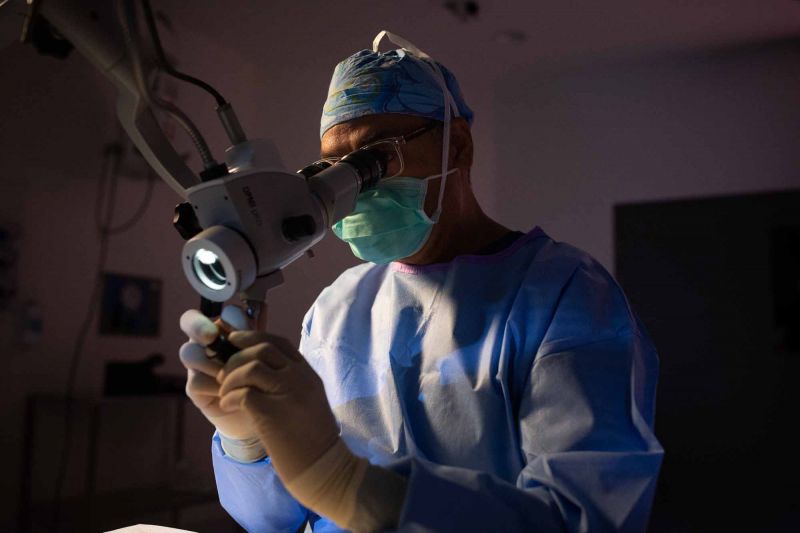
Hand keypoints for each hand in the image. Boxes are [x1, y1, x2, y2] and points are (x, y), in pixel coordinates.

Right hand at [178, 306, 257, 441]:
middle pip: (189, 322)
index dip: (221, 315)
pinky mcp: (194, 388)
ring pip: (190, 352)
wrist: (260, 412)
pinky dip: (215, 386)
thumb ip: (257, 334)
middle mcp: (205, 342)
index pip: (215, 310)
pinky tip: (231, 393)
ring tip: (233, 374)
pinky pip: (197, 380)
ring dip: (212, 362)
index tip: (234, 322)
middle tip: (212, 336)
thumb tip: (261, 309)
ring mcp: (197, 364)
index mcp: (222, 329)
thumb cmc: (260, 378)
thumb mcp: (261, 355)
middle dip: (198, 327)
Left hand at [217, 330, 339, 482]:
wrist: (324, 466)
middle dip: (236, 357)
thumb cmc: (312, 437)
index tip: (234, 342)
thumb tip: (255, 366)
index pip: (278, 342)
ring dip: (230, 378)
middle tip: (223, 373)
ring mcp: (288, 393)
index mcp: (307, 373)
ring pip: (250, 367)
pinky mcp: (273, 413)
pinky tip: (229, 406)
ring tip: (225, 392)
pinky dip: (229, 397)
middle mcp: (300, 377)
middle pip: (262, 348)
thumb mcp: (307, 399)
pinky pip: (242, 393)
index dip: (251, 337)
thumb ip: (289, 380)